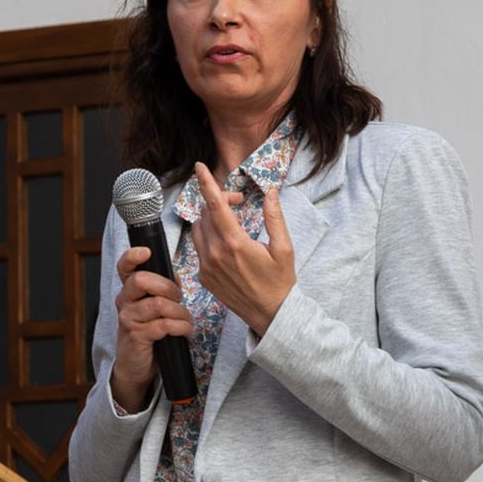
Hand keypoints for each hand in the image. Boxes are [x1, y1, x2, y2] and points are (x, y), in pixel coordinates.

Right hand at [109, 245, 194, 411]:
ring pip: (158, 304)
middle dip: (168, 287)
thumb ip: (162, 290)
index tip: (146, 252)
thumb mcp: (154, 309)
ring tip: (186, 321)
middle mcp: (124, 302)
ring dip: (180, 312)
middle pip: (141, 280)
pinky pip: (164, 325)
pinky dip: (181, 327)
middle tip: (179, 298)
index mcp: (129, 292)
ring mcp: (128, 319)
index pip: (124, 267)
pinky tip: (184, 332)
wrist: (136, 367)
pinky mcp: (136, 336)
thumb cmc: (149, 334)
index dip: (133, 256)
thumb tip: (175, 276)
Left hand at [191, 162, 294, 335]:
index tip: (199, 167)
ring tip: (231, 222)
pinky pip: (198, 248)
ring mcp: (206, 267)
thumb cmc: (280, 281)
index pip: (215, 205)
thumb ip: (274, 218)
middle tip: (238, 201)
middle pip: (206, 213)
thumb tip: (270, 193)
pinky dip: (208, 238)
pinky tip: (225, 243)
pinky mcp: (203, 277)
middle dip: (219, 201)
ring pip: (198, 229)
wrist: (270, 314)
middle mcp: (215, 254)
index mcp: (235, 244)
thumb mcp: (284, 248)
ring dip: (210, 218)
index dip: (206, 183)